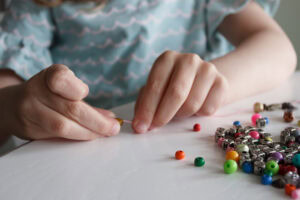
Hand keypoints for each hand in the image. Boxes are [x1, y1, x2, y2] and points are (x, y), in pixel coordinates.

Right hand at [0, 64, 119, 139]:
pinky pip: (56, 137)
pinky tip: (87, 136)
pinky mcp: (29, 130)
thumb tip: (110, 118)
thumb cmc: (46, 93)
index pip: (61, 80)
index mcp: (48, 76)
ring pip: (63, 126)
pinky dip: (76, 138)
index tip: (86, 95)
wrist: (11, 106)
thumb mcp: (64, 87)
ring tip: (104, 134)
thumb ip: (85, 102)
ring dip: (88, 133)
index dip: (78, 90)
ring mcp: (30, 112)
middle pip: (70, 109)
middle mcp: (36, 92)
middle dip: (97, 122)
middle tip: (113, 128)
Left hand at [133, 51, 228, 132]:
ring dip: (181, 115)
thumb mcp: (156, 90)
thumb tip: (140, 125)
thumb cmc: (173, 87)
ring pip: (192, 104)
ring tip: (178, 112)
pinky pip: (208, 109)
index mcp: (167, 59)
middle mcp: (188, 60)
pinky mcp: (222, 82)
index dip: (147, 109)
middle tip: (154, 128)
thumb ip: (145, 104)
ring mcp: (208, 69)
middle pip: (176, 93)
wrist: (203, 81)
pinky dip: (198, 115)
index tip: (140, 127)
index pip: (155, 85)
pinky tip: (195, 108)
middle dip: (162, 115)